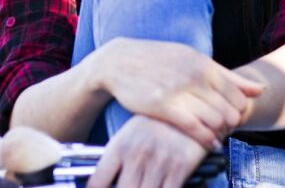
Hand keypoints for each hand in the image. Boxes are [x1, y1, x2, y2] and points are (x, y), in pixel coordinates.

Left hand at [87, 114, 209, 187]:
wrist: (186, 104)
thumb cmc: (155, 122)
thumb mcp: (129, 134)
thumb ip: (116, 159)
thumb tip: (105, 183)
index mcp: (120, 147)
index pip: (98, 182)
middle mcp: (137, 155)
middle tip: (128, 187)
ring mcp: (158, 162)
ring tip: (143, 186)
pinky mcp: (180, 168)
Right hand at [97, 37, 263, 149]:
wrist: (119, 61)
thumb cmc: (159, 61)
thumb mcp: (193, 60)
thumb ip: (227, 76)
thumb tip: (260, 89)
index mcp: (204, 64)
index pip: (238, 95)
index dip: (239, 110)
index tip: (231, 116)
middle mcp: (195, 76)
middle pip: (229, 110)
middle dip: (231, 123)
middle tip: (225, 129)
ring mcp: (180, 90)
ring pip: (215, 120)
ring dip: (219, 132)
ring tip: (216, 135)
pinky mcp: (164, 105)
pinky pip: (195, 128)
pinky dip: (206, 139)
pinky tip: (209, 143)